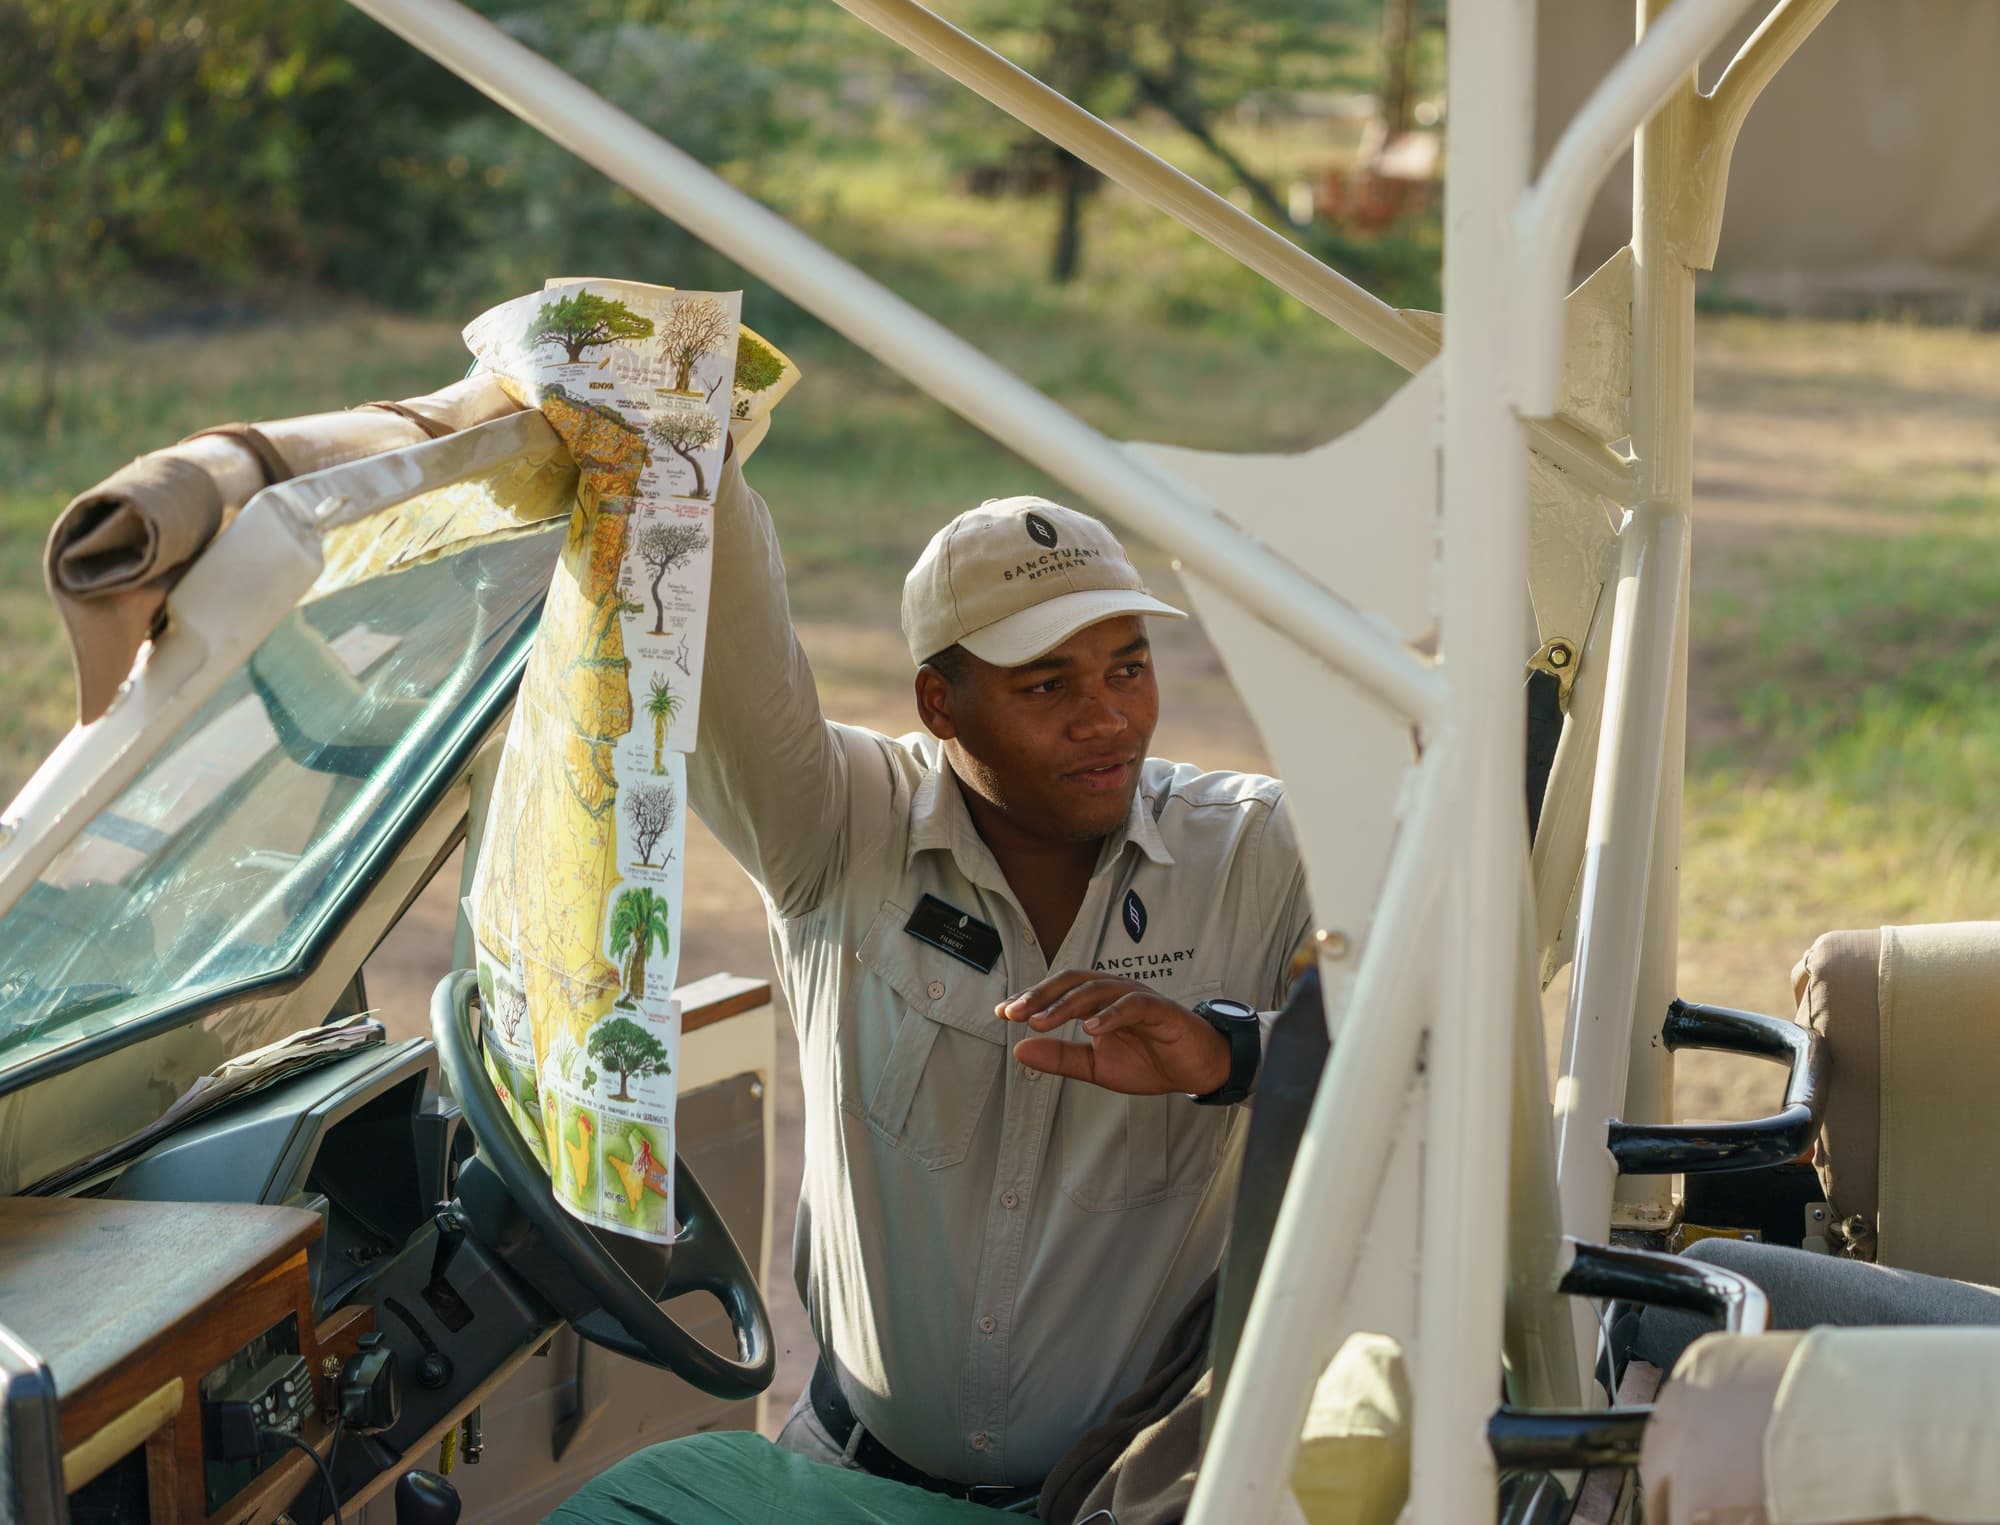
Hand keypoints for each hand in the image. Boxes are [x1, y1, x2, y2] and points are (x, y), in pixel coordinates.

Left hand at [998, 971, 1230, 1096]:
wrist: (1195, 1070)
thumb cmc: (1149, 1061)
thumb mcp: (1096, 1066)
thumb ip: (1059, 1057)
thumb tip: (1018, 1049)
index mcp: (1097, 1002)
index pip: (1058, 991)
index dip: (1029, 999)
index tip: (1001, 1012)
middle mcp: (1113, 992)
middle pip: (1072, 982)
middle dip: (1040, 995)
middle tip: (1013, 1013)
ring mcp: (1137, 997)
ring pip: (1096, 990)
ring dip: (1065, 1005)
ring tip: (1041, 1022)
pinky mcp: (1160, 1009)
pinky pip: (1132, 1005)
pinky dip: (1110, 1015)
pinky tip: (1091, 1028)